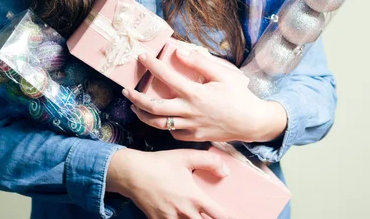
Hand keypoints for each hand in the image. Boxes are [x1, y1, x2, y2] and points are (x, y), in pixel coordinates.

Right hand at [106, 147, 235, 218]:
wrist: (132, 173)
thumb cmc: (161, 163)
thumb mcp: (186, 156)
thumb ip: (209, 161)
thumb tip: (226, 172)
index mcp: (194, 197)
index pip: (218, 215)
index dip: (229, 218)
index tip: (237, 217)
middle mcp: (184, 212)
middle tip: (216, 216)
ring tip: (200, 215)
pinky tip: (184, 217)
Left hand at [123, 49, 287, 142]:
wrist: (252, 122)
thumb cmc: (239, 96)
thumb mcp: (222, 74)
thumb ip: (200, 63)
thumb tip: (180, 51)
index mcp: (194, 93)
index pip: (166, 77)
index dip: (152, 65)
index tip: (142, 57)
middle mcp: (188, 112)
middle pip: (153, 107)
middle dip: (135, 98)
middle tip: (125, 91)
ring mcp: (190, 127)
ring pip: (158, 124)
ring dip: (143, 115)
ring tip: (134, 107)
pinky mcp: (194, 137)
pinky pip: (172, 133)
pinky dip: (163, 126)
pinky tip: (160, 119)